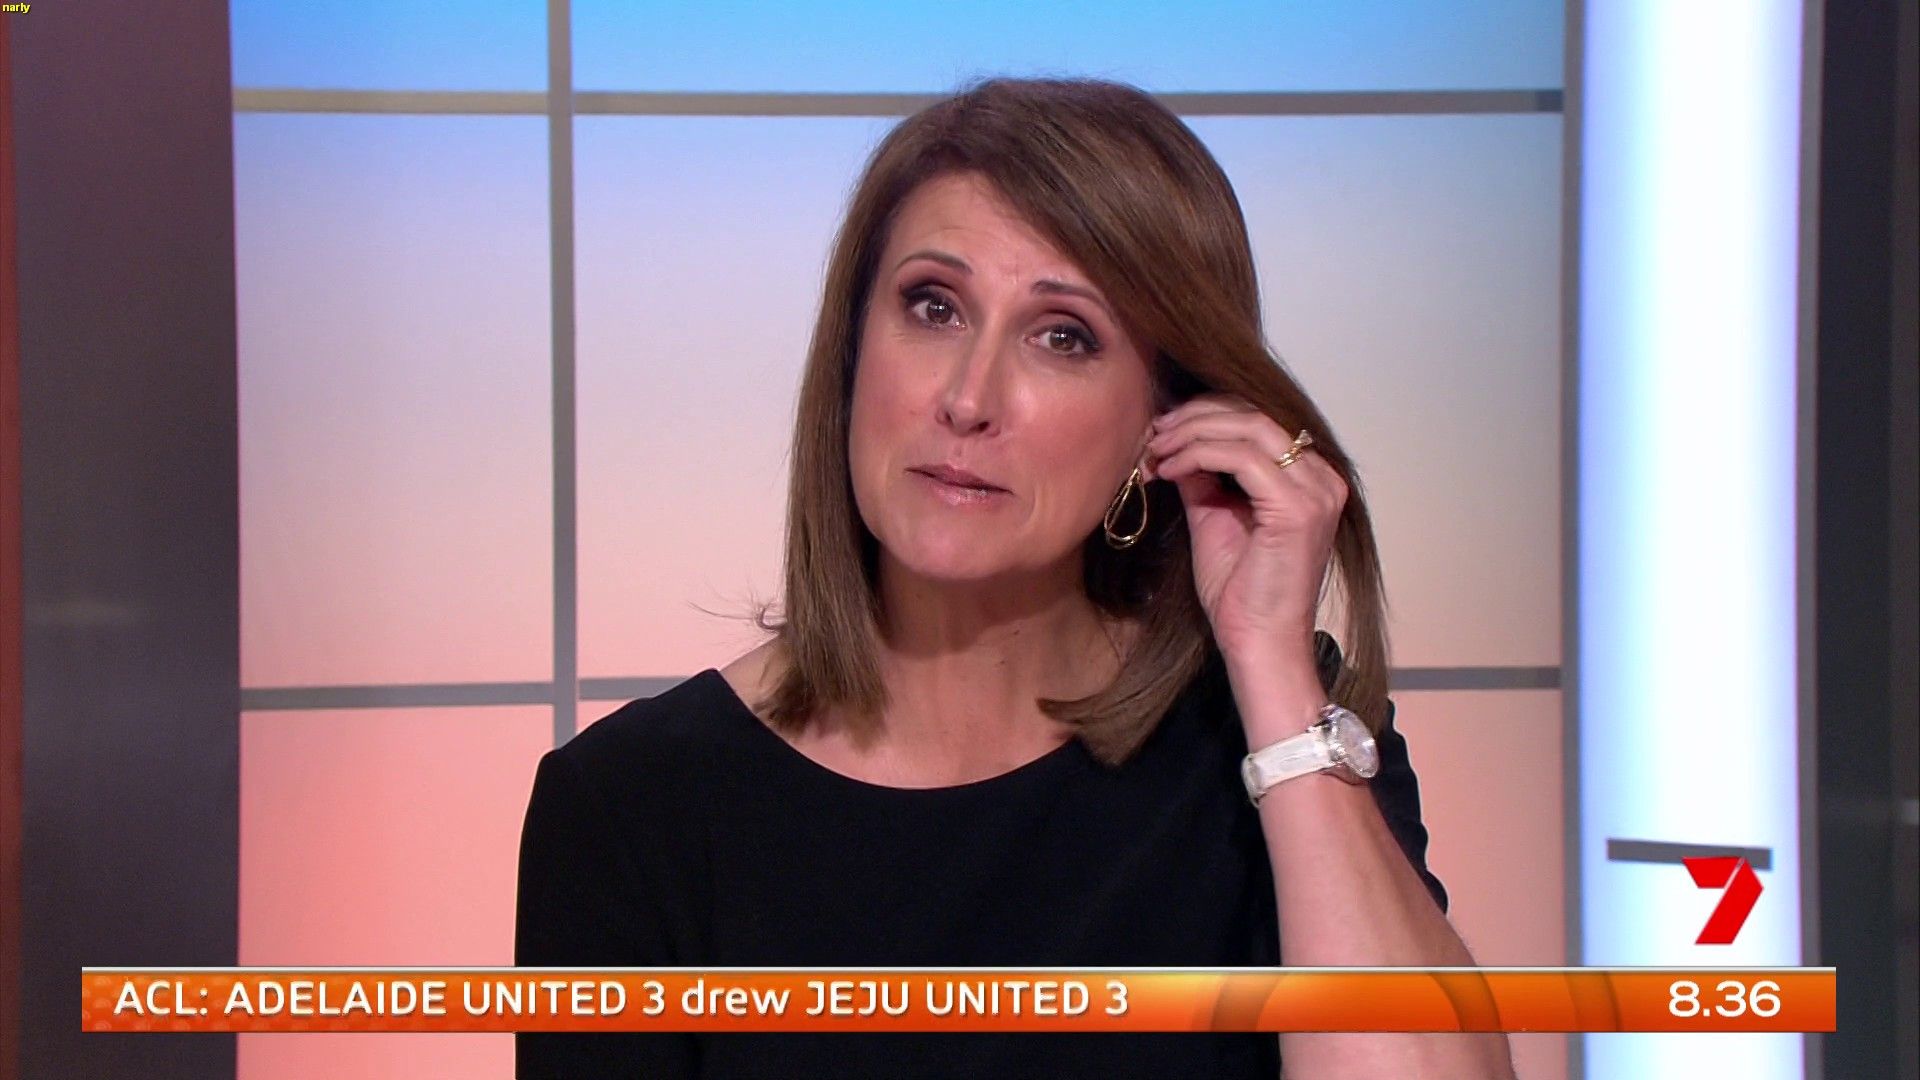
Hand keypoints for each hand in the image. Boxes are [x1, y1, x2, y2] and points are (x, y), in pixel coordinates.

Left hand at [1143, 394, 1347, 667]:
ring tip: (1157, 449)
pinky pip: (1241, 457)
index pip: (1259, 421)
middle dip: (1196, 417)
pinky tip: (1170, 469)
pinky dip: (1198, 454)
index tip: (1164, 429)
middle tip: (1155, 432)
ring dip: (1193, 432)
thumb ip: (1204, 477)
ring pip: (1248, 428)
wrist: (1260, 643)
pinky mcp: (1298, 508)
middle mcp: (1323, 478)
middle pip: (1254, 416)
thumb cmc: (1241, 593)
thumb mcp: (1215, 517)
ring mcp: (1315, 491)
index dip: (1207, 415)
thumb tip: (1176, 440)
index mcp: (1311, 479)